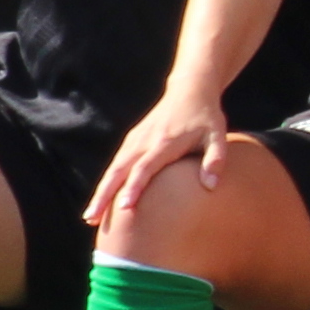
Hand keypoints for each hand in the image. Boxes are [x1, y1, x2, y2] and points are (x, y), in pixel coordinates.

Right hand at [87, 93, 238, 234]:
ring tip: (90, 217)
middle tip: (92, 219)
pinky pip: (116, 163)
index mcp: (165, 142)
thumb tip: (211, 187)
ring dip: (100, 192)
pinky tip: (101, 200)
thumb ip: (215, 160)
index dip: (134, 187)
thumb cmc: (206, 117)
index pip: (145, 167)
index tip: (124, 208)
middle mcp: (145, 141)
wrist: (190, 90)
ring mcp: (136, 139)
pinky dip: (106, 182)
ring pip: (113, 169)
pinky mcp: (132, 140)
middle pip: (119, 170)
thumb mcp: (218, 136)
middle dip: (104, 195)